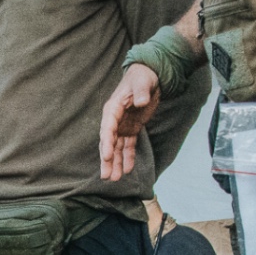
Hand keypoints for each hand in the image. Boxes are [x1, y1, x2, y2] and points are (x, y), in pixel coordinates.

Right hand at [100, 63, 161, 182]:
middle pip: (108, 143)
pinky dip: (128, 157)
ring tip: (115, 179)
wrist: (149, 76)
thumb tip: (141, 102)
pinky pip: (128, 145)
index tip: (107, 157)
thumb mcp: (143, 82)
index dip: (106, 143)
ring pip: (117, 148)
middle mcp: (114, 120)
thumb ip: (141, 92)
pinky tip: (128, 169)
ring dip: (116, 163)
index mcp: (113, 109)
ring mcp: (122, 126)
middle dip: (107, 160)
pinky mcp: (131, 129)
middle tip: (106, 176)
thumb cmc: (142, 77)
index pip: (107, 129)